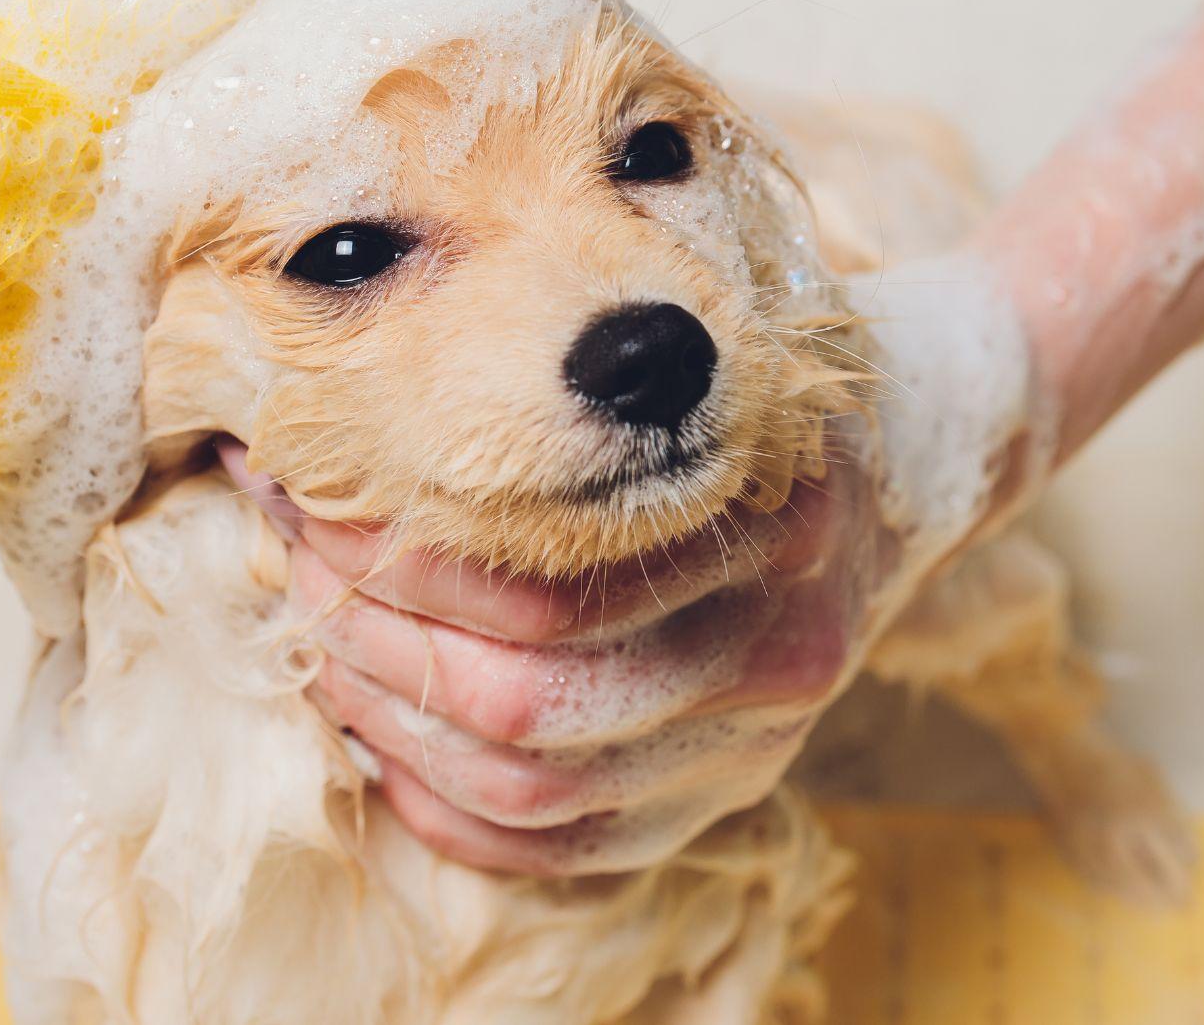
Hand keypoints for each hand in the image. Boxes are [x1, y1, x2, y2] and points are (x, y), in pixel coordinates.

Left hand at [285, 442, 892, 876]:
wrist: (906, 463)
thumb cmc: (762, 389)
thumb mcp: (697, 352)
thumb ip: (582, 385)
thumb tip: (366, 399)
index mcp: (778, 532)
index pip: (551, 589)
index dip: (402, 556)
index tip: (311, 482)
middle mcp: (777, 657)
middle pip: (526, 704)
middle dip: (372, 638)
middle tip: (297, 558)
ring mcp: (755, 746)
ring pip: (526, 790)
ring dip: (388, 722)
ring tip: (318, 639)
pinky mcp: (720, 799)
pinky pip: (555, 851)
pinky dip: (440, 808)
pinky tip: (376, 738)